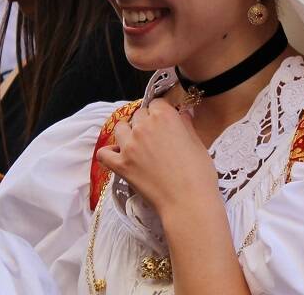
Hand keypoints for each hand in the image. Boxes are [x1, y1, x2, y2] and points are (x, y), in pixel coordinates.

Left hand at [95, 98, 218, 216]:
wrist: (188, 202)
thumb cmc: (199, 173)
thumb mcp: (198, 143)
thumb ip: (186, 125)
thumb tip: (183, 113)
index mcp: (164, 117)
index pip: (156, 103)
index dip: (161, 112)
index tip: (165, 122)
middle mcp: (143, 126)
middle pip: (138, 115)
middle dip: (145, 123)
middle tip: (155, 138)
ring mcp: (129, 145)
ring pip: (120, 128)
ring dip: (127, 133)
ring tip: (137, 145)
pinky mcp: (120, 164)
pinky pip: (104, 153)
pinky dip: (108, 153)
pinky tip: (117, 157)